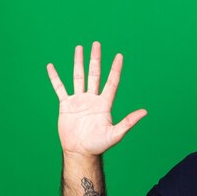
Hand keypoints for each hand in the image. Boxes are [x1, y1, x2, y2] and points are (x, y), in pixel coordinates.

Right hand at [47, 42, 146, 157]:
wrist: (80, 152)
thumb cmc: (99, 145)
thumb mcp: (116, 134)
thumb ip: (129, 122)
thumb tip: (145, 112)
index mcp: (104, 104)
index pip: (111, 82)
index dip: (115, 69)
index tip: (119, 56)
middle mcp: (92, 99)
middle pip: (94, 74)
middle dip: (96, 59)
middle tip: (97, 43)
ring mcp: (79, 100)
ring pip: (78, 77)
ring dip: (78, 62)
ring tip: (79, 48)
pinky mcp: (66, 105)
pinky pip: (59, 88)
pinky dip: (55, 78)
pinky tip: (51, 66)